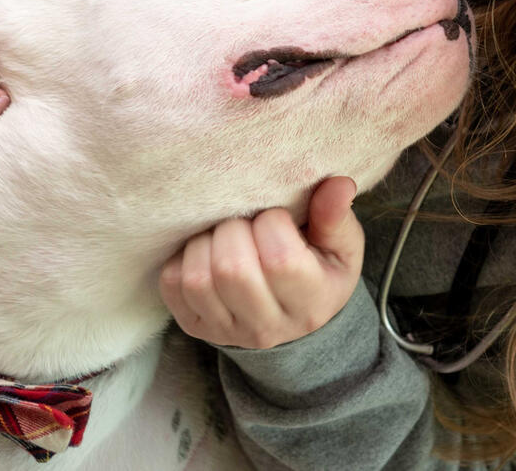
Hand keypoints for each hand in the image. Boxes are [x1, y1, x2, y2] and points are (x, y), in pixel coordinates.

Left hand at [159, 176, 363, 348]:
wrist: (295, 318)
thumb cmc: (320, 270)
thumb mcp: (342, 246)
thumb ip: (336, 217)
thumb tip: (339, 184)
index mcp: (309, 302)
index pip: (280, 260)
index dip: (273, 223)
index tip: (277, 216)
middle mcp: (266, 325)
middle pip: (232, 269)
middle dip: (235, 228)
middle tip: (248, 219)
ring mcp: (226, 330)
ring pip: (198, 277)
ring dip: (207, 241)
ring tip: (226, 233)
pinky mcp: (195, 325)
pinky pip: (172, 284)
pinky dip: (184, 256)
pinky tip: (207, 249)